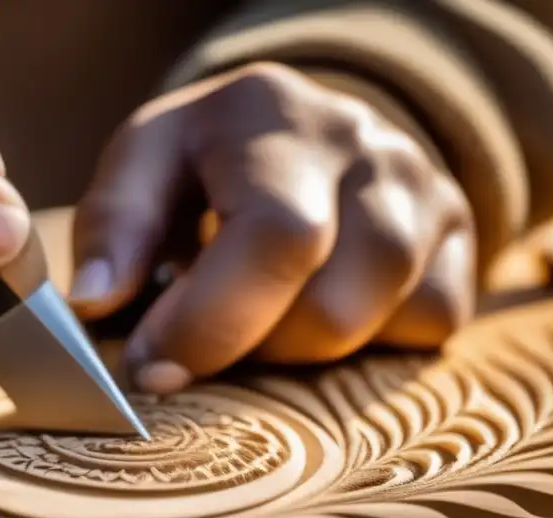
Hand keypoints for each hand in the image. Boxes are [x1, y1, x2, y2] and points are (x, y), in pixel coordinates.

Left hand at [70, 63, 475, 393]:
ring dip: (299, 354)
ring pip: (376, 323)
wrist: (299, 130)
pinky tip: (315, 312)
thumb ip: (112, 228)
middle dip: (252, 351)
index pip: (272, 238)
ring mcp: (422, 188)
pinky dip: (364, 344)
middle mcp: (362, 143)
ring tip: (256, 322)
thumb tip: (94, 304)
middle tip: (202, 347)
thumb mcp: (142, 168)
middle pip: (332, 303)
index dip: (211, 324)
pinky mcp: (458, 233)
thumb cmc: (204, 162)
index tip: (151, 370)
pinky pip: (428, 324)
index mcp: (269, 113)